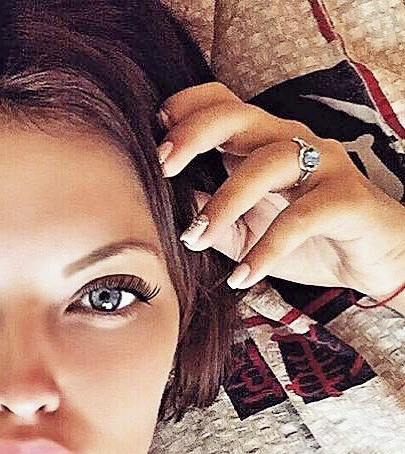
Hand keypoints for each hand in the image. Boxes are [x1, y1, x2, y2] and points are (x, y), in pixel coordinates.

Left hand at [156, 81, 404, 300]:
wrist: (372, 260)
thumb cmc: (306, 240)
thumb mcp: (244, 232)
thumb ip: (207, 218)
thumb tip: (161, 210)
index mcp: (263, 143)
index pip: (224, 104)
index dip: (189, 111)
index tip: (154, 138)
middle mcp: (293, 142)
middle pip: (241, 116)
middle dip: (196, 135)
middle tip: (162, 167)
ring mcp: (322, 165)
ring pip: (268, 163)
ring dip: (225, 202)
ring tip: (195, 240)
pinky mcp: (346, 198)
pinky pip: (300, 218)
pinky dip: (266, 248)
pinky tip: (243, 276)